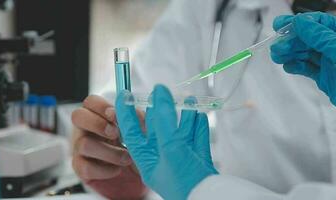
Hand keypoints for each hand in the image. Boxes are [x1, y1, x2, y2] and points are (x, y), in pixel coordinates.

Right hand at [71, 95, 146, 198]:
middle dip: (98, 124)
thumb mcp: (138, 131)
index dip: (101, 106)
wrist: (131, 170)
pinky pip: (86, 167)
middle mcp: (85, 128)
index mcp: (99, 114)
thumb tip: (135, 112)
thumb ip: (138, 120)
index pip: (91, 101)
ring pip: (84, 144)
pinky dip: (105, 170)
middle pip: (78, 116)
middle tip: (116, 133)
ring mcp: (79, 147)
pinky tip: (117, 169)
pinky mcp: (80, 167)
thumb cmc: (132, 144)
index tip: (115, 114)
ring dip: (109, 152)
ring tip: (126, 157)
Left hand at [115, 85, 217, 199]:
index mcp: (148, 160)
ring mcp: (181, 159)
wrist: (211, 199)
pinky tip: (200, 116)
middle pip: (158, 129)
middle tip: (160, 92)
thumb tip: (159, 93)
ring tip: (187, 100)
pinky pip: (196, 139)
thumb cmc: (185, 182)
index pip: (131, 132)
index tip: (124, 94)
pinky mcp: (198, 160)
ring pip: (180, 132)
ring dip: (184, 116)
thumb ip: (164, 120)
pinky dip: (198, 127)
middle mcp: (163, 158)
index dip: (125, 112)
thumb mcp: (170, 147)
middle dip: (160, 110)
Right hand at [271, 12, 335, 113]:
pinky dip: (295, 67)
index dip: (297, 23)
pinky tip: (288, 66)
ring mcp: (329, 62)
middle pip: (307, 39)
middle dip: (290, 41)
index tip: (280, 26)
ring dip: (289, 54)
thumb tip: (302, 23)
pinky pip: (306, 68)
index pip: (317, 23)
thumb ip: (321, 37)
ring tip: (278, 56)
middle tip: (277, 46)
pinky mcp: (324, 77)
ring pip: (304, 54)